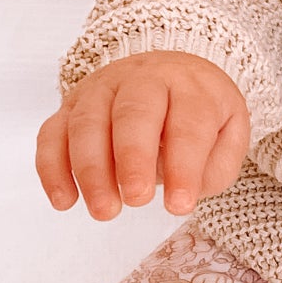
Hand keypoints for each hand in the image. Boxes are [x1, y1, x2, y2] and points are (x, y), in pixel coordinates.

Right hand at [35, 51, 251, 219]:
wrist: (170, 72)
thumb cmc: (199, 112)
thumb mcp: (228, 131)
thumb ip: (216, 164)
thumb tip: (185, 190)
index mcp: (189, 86)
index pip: (188, 123)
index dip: (183, 166)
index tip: (179, 205)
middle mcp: (143, 79)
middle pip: (133, 113)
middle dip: (132, 159)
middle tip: (136, 200)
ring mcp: (102, 90)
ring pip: (87, 123)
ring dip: (91, 170)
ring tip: (104, 211)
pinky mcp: (71, 106)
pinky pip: (53, 133)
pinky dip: (53, 168)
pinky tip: (64, 201)